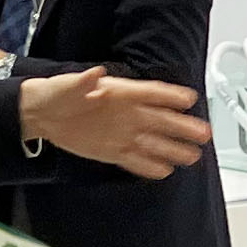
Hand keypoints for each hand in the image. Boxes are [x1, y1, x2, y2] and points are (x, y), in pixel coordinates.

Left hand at [22, 67, 210, 178]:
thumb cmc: (58, 94)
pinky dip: (150, 166)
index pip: (151, 94)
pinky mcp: (113, 150)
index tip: (189, 100)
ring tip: (192, 156)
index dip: (171, 97)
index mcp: (120, 93)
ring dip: (173, 149)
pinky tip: (165, 171)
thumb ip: (84, 82)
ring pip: (154, 142)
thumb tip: (96, 74)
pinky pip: (136, 160)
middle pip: (161, 120)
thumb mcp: (68, 85)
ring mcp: (122, 133)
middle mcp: (127, 114)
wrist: (44, 114)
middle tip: (203, 133)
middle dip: (183, 127)